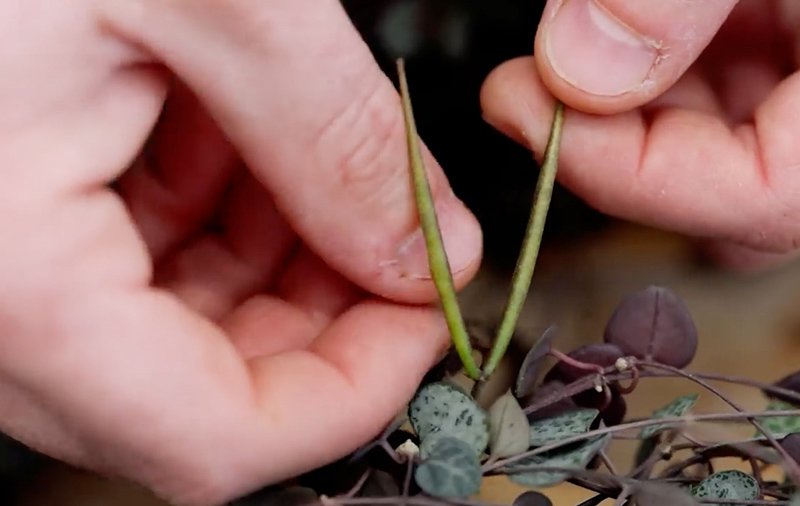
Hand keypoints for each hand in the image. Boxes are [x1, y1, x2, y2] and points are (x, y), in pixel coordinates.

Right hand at [0, 1, 480, 503]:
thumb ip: (338, 138)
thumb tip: (432, 254)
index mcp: (15, 282)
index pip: (214, 442)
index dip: (353, 396)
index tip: (433, 321)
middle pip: (206, 392)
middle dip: (332, 317)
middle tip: (403, 233)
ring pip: (180, 330)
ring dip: (284, 259)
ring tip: (324, 151)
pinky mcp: (12, 218)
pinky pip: (136, 264)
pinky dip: (222, 215)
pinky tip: (250, 132)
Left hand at [482, 0, 799, 267]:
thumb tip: (579, 71)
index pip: (781, 192)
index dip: (639, 176)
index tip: (524, 113)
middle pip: (754, 201)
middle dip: (632, 154)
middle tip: (532, 91)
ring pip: (737, 155)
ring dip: (640, 113)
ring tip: (578, 37)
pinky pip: (737, 95)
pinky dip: (666, 73)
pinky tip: (624, 24)